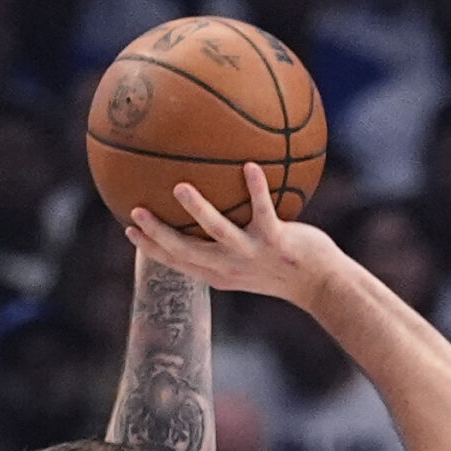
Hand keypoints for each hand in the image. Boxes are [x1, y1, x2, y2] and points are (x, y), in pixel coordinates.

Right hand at [125, 164, 345, 306]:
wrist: (323, 284)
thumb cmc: (285, 267)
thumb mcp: (251, 259)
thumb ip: (228, 240)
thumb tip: (210, 208)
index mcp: (219, 273)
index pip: (177, 262)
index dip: (151, 248)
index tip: (128, 228)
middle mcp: (231, 267)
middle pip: (186, 251)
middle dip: (158, 234)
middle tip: (136, 210)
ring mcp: (253, 255)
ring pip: (218, 232)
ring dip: (198, 210)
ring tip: (180, 188)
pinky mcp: (278, 243)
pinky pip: (264, 212)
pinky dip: (257, 189)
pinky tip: (250, 165)